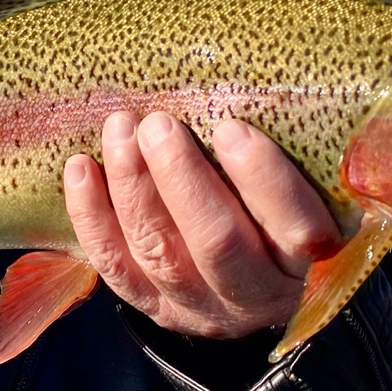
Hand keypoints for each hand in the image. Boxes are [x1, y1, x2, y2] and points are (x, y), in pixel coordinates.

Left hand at [63, 112, 342, 338]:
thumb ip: (301, 154)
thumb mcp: (312, 192)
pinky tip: (79, 169)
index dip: (264, 181)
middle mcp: (256, 292)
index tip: (231, 129)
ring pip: (160, 252)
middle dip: (180, 179)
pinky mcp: (155, 309)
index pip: (296, 228)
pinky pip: (115, 268)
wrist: (256, 287)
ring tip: (120, 130)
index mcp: (308, 262)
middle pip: (217, 242)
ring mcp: (200, 306)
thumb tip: (276, 82)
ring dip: (133, 188)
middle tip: (158, 125)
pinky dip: (92, 218)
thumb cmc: (286, 211)